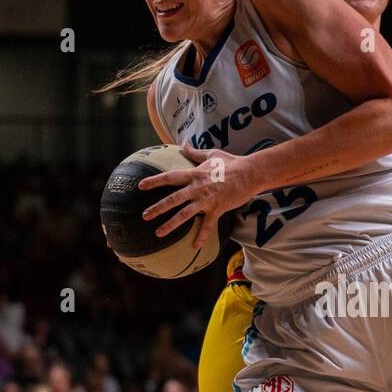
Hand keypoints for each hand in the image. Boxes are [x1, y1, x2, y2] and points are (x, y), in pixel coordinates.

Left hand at [139, 146, 253, 247]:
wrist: (250, 173)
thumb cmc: (231, 162)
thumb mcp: (211, 154)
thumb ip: (195, 152)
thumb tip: (184, 144)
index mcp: (194, 174)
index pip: (170, 177)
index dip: (154, 181)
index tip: (141, 186)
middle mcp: (197, 188)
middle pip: (173, 199)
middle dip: (157, 208)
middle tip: (145, 216)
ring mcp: (207, 200)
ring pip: (185, 214)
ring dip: (171, 224)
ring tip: (159, 233)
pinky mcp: (217, 209)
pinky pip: (208, 226)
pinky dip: (201, 237)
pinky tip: (194, 247)